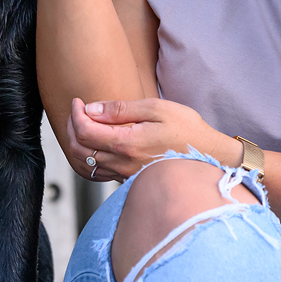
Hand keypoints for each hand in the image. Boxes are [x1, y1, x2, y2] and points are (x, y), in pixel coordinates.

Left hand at [66, 96, 232, 181]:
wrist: (210, 159)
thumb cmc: (187, 130)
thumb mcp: (158, 109)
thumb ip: (122, 109)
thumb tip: (91, 109)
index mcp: (127, 144)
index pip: (84, 131)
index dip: (75, 113)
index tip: (78, 101)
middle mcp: (122, 163)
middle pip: (79, 149)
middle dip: (71, 126)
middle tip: (77, 110)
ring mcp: (124, 175)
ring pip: (85, 163)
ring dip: (77, 142)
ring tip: (84, 122)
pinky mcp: (128, 180)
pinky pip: (97, 171)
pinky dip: (89, 156)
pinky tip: (97, 141)